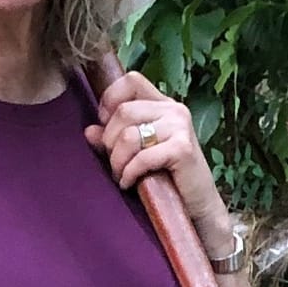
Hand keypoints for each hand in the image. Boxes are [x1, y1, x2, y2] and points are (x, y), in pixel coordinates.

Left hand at [86, 68, 226, 241]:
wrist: (198, 206)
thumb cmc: (167, 179)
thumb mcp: (137, 154)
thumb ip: (114, 139)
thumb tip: (89, 131)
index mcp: (163, 104)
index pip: (132, 80)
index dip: (111, 99)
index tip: (104, 124)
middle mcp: (174, 110)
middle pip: (124, 111)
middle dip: (110, 141)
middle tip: (114, 162)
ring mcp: (180, 127)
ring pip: (129, 135)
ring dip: (117, 160)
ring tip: (120, 175)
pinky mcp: (182, 149)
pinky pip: (142, 157)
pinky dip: (130, 173)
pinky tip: (129, 183)